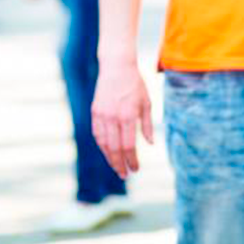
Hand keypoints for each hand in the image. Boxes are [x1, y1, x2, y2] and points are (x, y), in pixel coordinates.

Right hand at [92, 61, 153, 178]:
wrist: (116, 67)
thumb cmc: (135, 84)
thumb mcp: (147, 103)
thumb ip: (147, 125)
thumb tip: (149, 143)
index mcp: (128, 116)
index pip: (128, 146)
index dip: (132, 160)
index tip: (136, 169)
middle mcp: (113, 118)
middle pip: (114, 148)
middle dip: (119, 164)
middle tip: (125, 175)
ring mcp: (101, 115)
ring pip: (103, 143)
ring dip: (109, 157)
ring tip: (116, 167)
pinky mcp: (95, 112)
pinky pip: (97, 133)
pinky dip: (102, 145)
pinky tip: (107, 151)